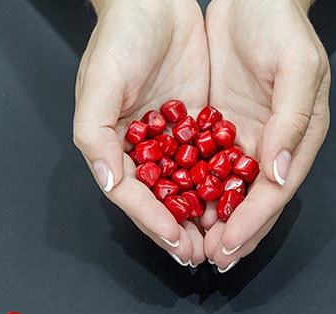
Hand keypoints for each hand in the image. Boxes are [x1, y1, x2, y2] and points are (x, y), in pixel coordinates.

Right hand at [73, 0, 208, 265]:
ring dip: (205, 214)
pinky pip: (212, 159)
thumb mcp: (100, 83)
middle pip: (162, 199)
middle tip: (205, 254)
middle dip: (183, 229)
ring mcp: (172, 137)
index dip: (154, 222)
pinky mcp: (199, 122)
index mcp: (112, 145)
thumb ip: (97, 135)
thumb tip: (110, 182)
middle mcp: (142, 147)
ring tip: (224, 238)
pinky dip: (222, 181)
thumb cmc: (120, 37)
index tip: (178, 242)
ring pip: (190, 186)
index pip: (133, 195)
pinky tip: (239, 199)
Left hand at [202, 0, 330, 271]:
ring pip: (228, 189)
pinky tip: (177, 206)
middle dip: (232, 233)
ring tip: (190, 245)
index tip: (228, 246)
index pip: (274, 192)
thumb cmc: (281, 24)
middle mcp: (273, 143)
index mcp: (299, 136)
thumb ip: (292, 121)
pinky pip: (206, 164)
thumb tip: (279, 174)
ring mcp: (246, 135)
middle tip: (208, 260)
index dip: (251, 223)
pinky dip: (194, 188)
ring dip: (211, 219)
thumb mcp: (297, 67)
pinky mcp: (221, 123)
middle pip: (252, 200)